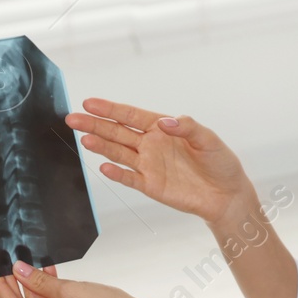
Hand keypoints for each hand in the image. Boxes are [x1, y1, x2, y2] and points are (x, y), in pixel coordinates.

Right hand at [67, 97, 253, 224]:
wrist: (226, 194)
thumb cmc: (219, 162)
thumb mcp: (208, 138)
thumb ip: (186, 126)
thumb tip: (164, 122)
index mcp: (161, 128)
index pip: (130, 115)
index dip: (110, 109)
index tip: (89, 103)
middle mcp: (150, 144)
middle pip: (117, 132)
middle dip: (95, 124)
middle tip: (72, 118)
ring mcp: (148, 165)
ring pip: (118, 152)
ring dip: (101, 145)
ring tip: (84, 138)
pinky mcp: (150, 185)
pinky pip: (129, 178)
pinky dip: (117, 173)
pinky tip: (104, 167)